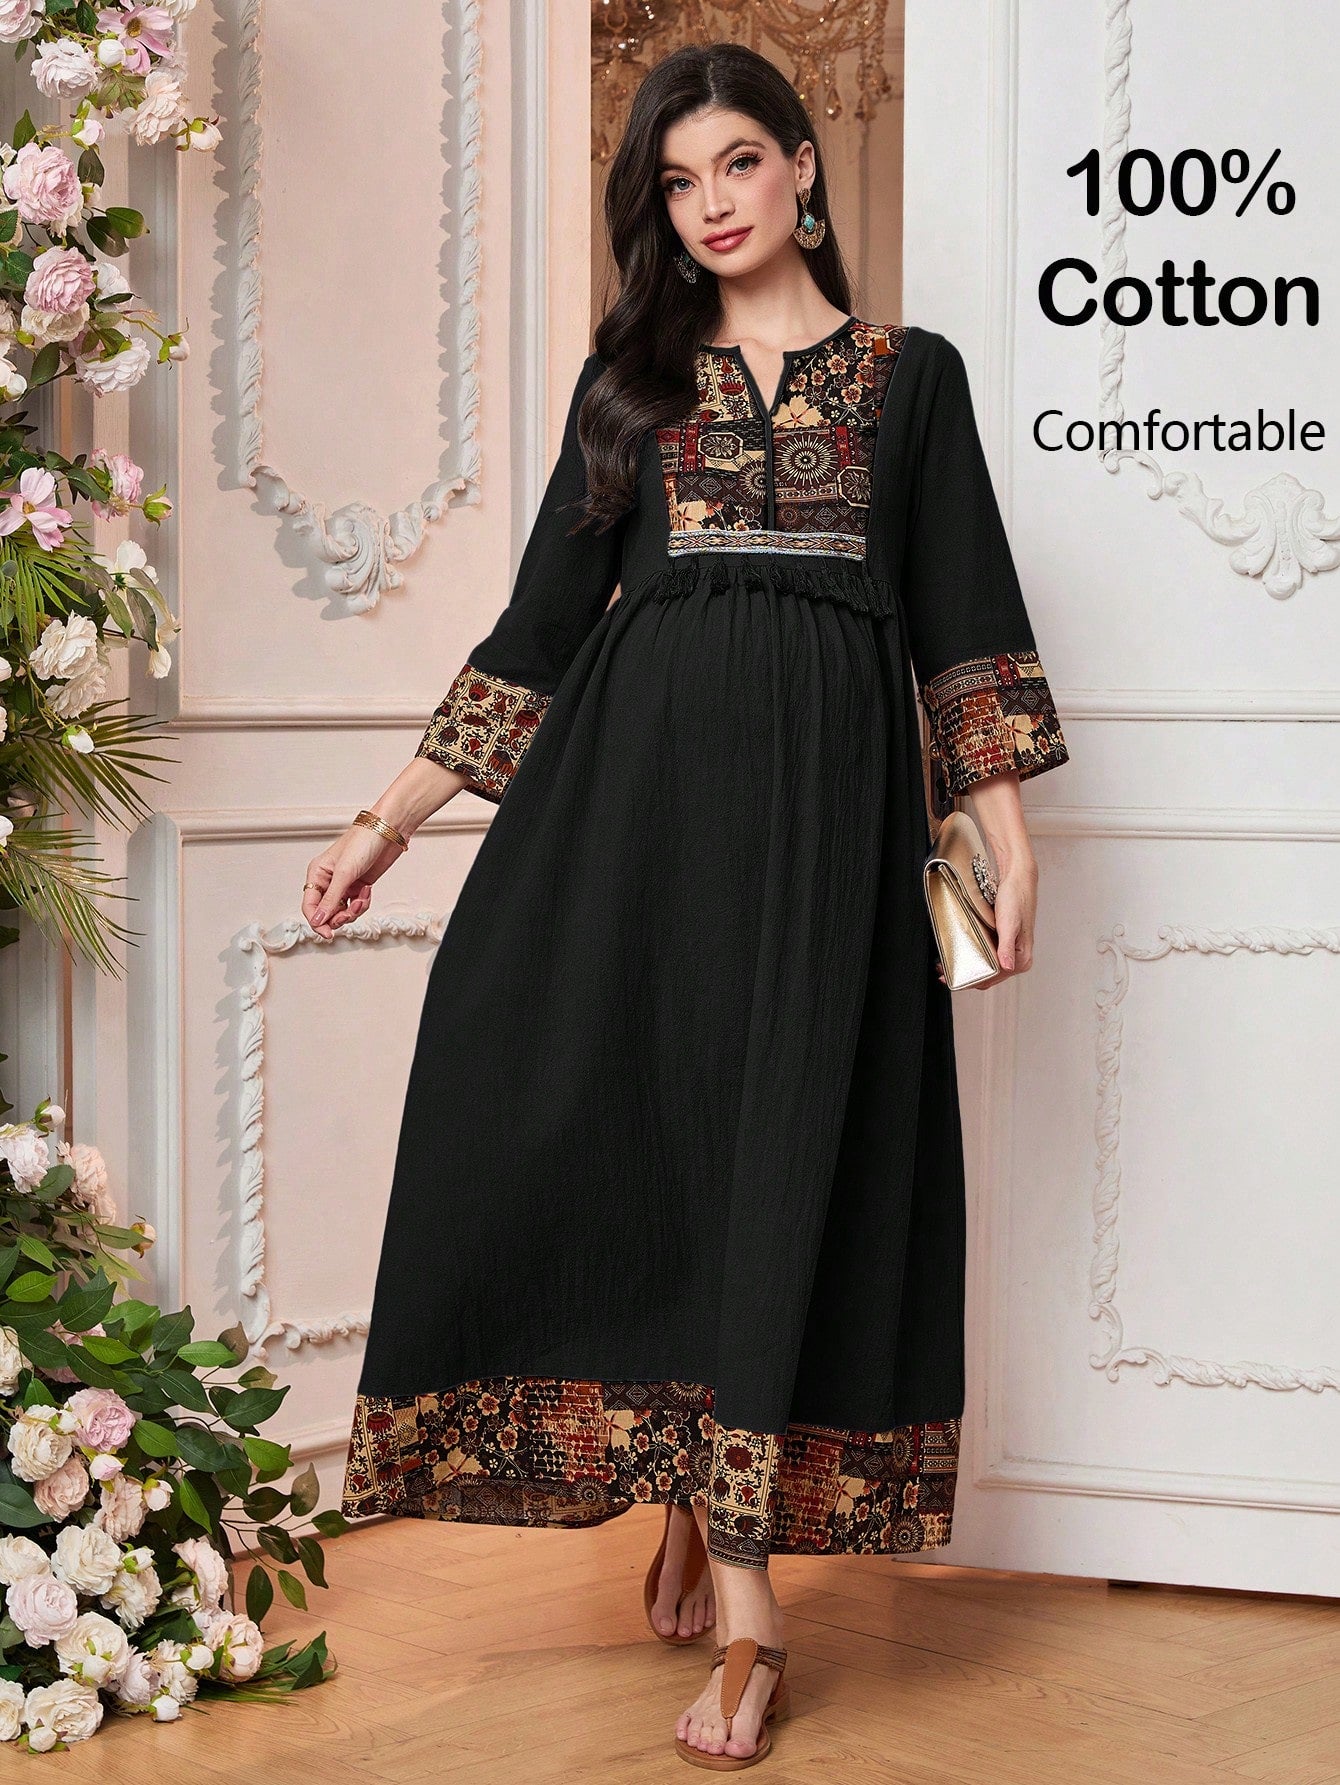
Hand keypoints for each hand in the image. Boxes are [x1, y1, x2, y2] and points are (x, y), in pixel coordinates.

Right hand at [302, 821, 404, 939]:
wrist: (389, 832)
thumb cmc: (363, 842)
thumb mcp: (344, 873)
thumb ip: (331, 899)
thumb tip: (318, 920)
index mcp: (317, 874)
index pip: (309, 906)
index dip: (316, 922)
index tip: (328, 933)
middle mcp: (328, 881)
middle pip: (326, 913)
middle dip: (338, 917)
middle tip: (350, 913)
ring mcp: (345, 885)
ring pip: (342, 912)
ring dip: (353, 911)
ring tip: (362, 899)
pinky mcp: (359, 887)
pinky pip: (357, 906)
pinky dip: (363, 903)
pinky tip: (368, 891)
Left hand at [933, 858, 1036, 989]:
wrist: (1018, 880)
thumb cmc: (1017, 898)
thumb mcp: (1009, 923)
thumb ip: (1007, 946)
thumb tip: (1007, 966)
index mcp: (1022, 959)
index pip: (993, 978)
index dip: (971, 981)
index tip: (953, 979)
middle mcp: (1016, 959)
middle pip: (988, 976)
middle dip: (966, 976)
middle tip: (944, 972)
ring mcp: (1009, 952)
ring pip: (986, 968)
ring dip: (968, 968)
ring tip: (947, 964)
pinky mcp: (1002, 943)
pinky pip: (986, 956)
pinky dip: (973, 958)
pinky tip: (960, 954)